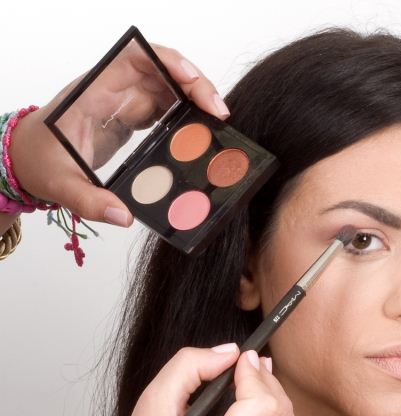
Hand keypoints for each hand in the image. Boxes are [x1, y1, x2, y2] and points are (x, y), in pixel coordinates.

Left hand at [8, 45, 229, 226]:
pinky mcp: (130, 115)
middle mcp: (111, 89)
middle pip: (160, 69)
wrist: (28, 159)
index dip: (167, 62)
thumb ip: (90, 201)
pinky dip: (185, 113)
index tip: (192, 81)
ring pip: (166, 85)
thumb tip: (124, 216)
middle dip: (193, 84)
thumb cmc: (39, 161)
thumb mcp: (60, 185)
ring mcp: (122, 100)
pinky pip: (163, 105)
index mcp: (92, 92)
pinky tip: (200, 131)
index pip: (133, 59)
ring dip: (194, 98)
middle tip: (218, 112)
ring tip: (216, 122)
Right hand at [86, 346, 293, 415]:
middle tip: (246, 364)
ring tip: (248, 382)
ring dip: (271, 398)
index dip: (255, 374)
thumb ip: (191, 365)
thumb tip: (231, 353)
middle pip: (281, 413)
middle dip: (266, 381)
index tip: (240, 358)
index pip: (263, 404)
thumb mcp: (154, 401)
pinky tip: (248, 409)